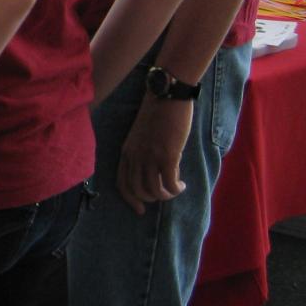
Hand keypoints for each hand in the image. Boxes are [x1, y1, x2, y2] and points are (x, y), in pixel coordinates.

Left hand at [116, 96, 191, 213]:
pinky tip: (182, 185)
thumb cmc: (157, 112)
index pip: (122, 183)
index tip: (140, 209)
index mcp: (126, 151)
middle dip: (151, 199)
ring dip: (166, 195)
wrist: (167, 96)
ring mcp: (150, 156)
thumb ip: (143, 152)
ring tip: (176, 189)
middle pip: (138, 190)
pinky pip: (169, 183)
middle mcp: (135, 156)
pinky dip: (176, 189)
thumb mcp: (142, 135)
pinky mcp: (167, 155)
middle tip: (164, 196)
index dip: (130, 199)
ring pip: (154, 190)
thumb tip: (155, 172)